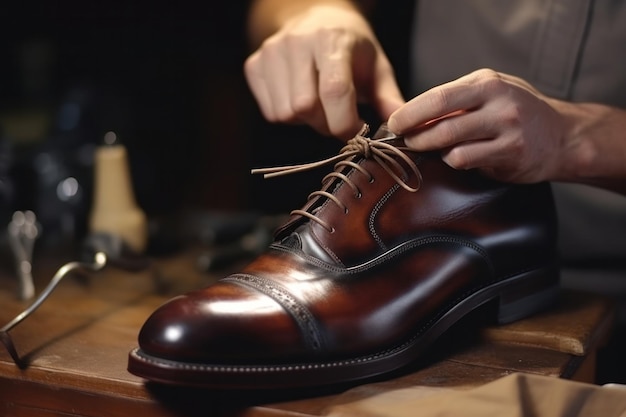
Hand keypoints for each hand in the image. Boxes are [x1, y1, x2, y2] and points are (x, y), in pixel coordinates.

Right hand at [244, 5, 404, 139]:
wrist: (317, 16)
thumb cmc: (351, 45)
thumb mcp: (377, 65)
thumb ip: (388, 98)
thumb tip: (402, 129)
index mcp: (331, 40)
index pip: (334, 91)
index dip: (346, 123)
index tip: (357, 132)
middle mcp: (296, 43)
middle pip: (305, 107)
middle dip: (325, 124)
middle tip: (337, 118)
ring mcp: (270, 53)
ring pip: (285, 114)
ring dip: (306, 122)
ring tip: (319, 106)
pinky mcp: (254, 65)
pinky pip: (270, 112)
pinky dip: (288, 117)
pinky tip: (301, 99)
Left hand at [388, 69, 569, 183]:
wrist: (564, 135)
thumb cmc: (518, 113)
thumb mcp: (491, 94)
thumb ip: (458, 101)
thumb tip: (414, 115)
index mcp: (486, 82)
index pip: (437, 95)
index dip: (410, 111)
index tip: (394, 122)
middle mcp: (497, 100)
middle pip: (440, 118)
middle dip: (413, 132)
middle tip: (403, 140)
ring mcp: (506, 126)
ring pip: (450, 141)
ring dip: (429, 148)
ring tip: (423, 149)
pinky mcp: (511, 151)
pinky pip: (466, 159)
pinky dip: (453, 161)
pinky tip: (455, 159)